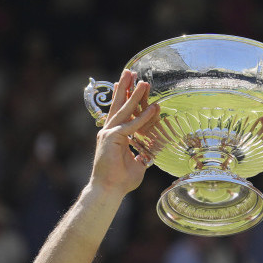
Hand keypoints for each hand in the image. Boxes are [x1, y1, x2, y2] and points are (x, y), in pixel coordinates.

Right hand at [88, 69, 159, 197]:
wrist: (109, 190)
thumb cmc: (121, 181)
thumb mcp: (137, 164)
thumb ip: (142, 156)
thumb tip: (150, 154)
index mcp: (114, 135)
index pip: (120, 112)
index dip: (124, 97)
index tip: (126, 83)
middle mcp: (109, 131)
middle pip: (118, 105)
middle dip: (125, 87)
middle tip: (131, 71)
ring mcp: (109, 133)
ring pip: (124, 110)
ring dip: (134, 95)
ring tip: (143, 81)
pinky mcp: (113, 139)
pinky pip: (132, 125)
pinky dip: (143, 117)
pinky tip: (153, 108)